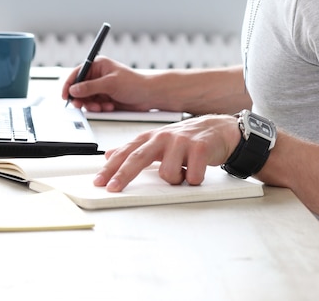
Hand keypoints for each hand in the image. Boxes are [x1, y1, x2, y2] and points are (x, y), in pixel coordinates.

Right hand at [62, 56, 152, 111]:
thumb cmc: (134, 83)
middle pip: (79, 88)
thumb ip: (90, 87)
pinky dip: (99, 108)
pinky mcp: (105, 98)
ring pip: (86, 99)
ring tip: (102, 106)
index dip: (69, 84)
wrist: (148, 95)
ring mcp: (101, 88)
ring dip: (92, 105)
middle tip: (82, 105)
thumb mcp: (110, 83)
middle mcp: (97, 76)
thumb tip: (74, 89)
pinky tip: (109, 107)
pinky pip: (94, 105)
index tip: (65, 95)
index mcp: (98, 65)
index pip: (77, 73)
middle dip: (82, 98)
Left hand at [93, 113, 240, 191]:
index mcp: (152, 137)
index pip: (126, 152)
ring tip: (183, 172)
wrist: (219, 129)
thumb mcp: (158, 141)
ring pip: (167, 173)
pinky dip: (193, 180)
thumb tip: (108, 154)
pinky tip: (196, 171)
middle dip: (123, 174)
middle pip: (138, 157)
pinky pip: (191, 176)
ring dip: (176, 179)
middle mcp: (163, 137)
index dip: (111, 167)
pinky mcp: (200, 148)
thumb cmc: (187, 139)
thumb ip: (134, 149)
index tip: (99, 181)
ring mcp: (181, 141)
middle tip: (113, 188)